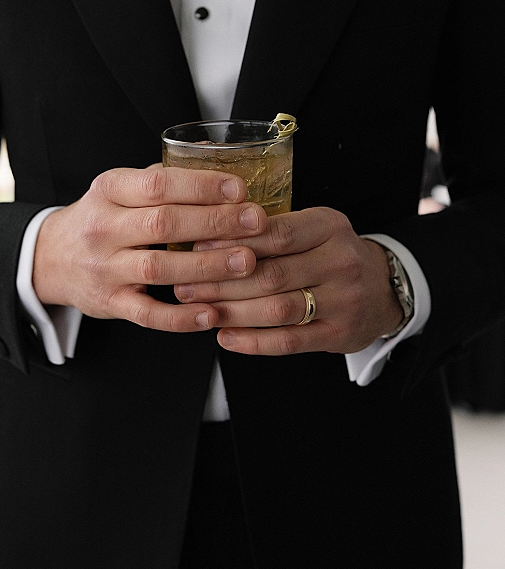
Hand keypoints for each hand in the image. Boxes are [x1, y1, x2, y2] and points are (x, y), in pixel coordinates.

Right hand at [33, 167, 266, 330]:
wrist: (49, 258)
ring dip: (207, 266)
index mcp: (109, 190)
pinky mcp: (108, 303)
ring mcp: (104, 269)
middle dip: (215, 222)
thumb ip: (163, 176)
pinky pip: (148, 315)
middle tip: (255, 222)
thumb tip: (214, 152)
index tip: (239, 189)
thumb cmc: (101, 218)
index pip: (158, 185)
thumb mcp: (120, 187)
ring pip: (159, 269)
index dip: (201, 186)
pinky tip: (212, 313)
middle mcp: (103, 228)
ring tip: (246, 262)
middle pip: (163, 223)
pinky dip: (181, 318)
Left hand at [174, 207, 402, 354]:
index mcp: (330, 226)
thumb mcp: (312, 228)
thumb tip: (207, 237)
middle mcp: (341, 261)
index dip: (232, 242)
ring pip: (277, 309)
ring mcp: (344, 300)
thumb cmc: (330, 254)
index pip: (275, 233)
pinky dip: (253, 342)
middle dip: (222, 281)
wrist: (384, 287)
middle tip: (186, 286)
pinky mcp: (340, 334)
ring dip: (232, 312)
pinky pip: (289, 341)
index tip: (196, 248)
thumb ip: (271, 230)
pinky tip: (226, 337)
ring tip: (200, 311)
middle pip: (271, 273)